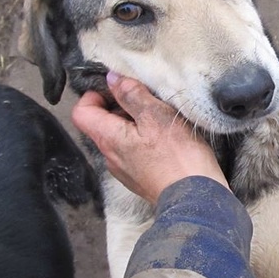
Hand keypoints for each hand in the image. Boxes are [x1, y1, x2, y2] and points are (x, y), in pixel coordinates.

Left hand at [71, 72, 228, 202]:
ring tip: (163, 120)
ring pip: (121, 138)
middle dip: (122, 107)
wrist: (197, 198)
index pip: (82, 112)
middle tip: (149, 101)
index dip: (95, 95)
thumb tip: (113, 79)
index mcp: (109, 139)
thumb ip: (132, 95)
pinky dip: (147, 141)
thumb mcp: (156, 115)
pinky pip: (135, 153)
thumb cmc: (178, 157)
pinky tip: (169, 141)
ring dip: (137, 124)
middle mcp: (111, 157)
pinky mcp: (141, 179)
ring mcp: (125, 171)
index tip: (118, 89)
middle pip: (102, 124)